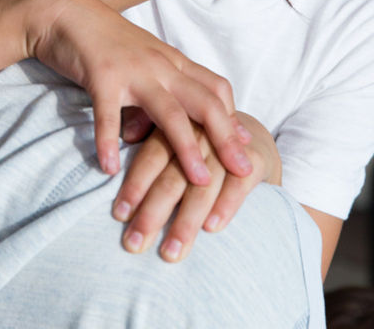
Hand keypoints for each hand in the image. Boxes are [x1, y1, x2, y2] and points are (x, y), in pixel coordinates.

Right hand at [26, 0, 251, 185]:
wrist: (67, 13)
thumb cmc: (106, 42)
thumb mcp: (142, 62)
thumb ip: (158, 92)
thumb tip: (165, 134)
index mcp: (173, 61)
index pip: (216, 88)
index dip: (233, 118)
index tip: (246, 147)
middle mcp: (160, 65)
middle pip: (205, 102)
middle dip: (227, 138)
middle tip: (242, 170)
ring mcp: (132, 70)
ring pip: (169, 111)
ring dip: (187, 148)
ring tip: (199, 181)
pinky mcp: (101, 76)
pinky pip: (108, 114)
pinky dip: (108, 142)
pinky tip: (109, 168)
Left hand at [113, 112, 281, 261]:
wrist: (249, 133)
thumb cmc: (198, 139)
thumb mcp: (170, 130)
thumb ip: (144, 133)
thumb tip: (119, 143)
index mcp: (176, 123)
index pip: (151, 155)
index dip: (136, 186)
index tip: (119, 216)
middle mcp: (201, 133)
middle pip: (174, 176)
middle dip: (153, 213)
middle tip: (134, 244)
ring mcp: (228, 147)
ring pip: (204, 186)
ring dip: (186, 221)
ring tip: (170, 252)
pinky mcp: (254, 158)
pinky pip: (239, 185)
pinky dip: (225, 206)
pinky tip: (211, 228)